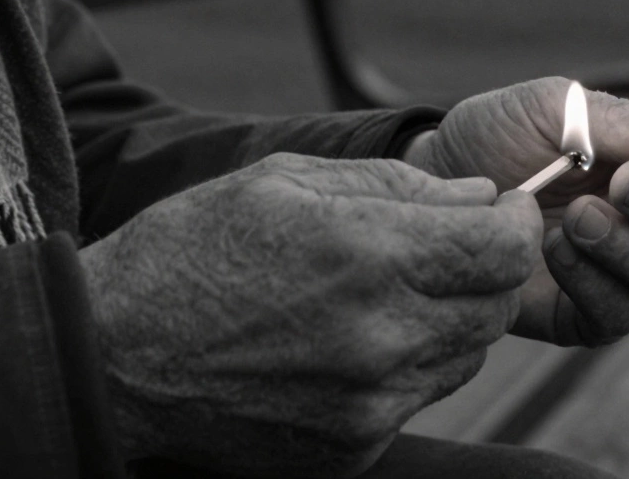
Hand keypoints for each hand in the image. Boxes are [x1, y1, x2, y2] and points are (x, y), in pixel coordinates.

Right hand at [79, 153, 540, 476]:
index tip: (503, 212)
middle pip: (495, 305)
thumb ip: (400, 185)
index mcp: (368, 257)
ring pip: (466, 354)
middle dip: (484, 268)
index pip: (506, 250)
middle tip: (440, 248)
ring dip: (447, 318)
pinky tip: (349, 343)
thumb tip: (482, 195)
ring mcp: (369, 405)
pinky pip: (418, 397)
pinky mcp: (353, 448)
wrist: (111, 354)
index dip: (517, 224)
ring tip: (381, 294)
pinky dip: (406, 366)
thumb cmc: (193, 250)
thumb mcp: (288, 182)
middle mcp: (381, 339)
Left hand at [404, 77, 628, 346]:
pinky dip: (595, 281)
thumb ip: (616, 121)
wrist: (435, 179)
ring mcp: (627, 271)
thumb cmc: (499, 136)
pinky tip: (554, 249)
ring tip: (576, 217)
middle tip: (621, 184)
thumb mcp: (552, 108)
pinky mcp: (588, 313)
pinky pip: (621, 313)